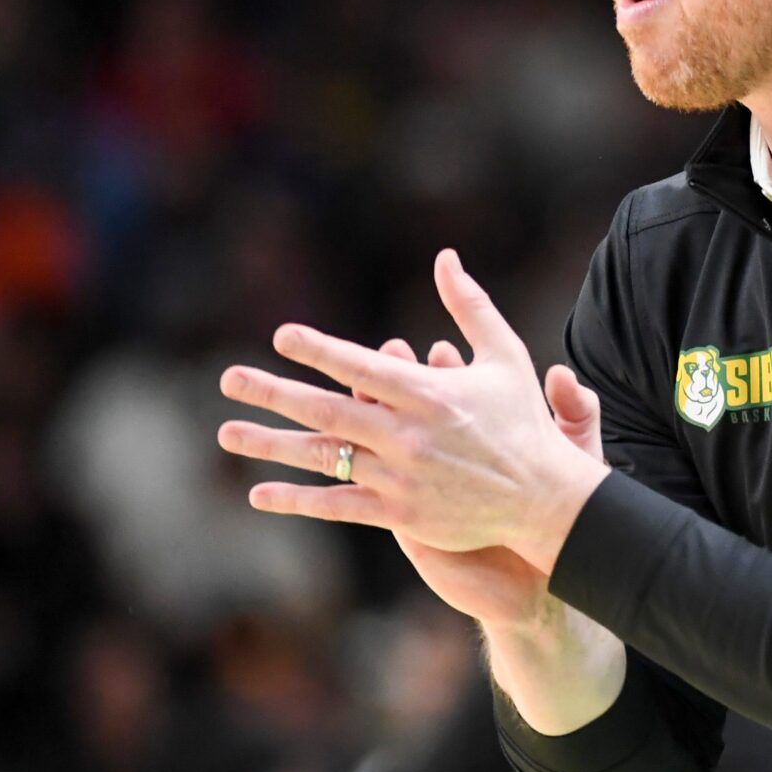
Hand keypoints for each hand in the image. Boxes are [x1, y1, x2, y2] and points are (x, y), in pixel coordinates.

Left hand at [217, 249, 609, 578]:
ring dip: (270, 444)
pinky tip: (260, 495)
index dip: (319, 350)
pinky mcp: (401, 514)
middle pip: (327, 409)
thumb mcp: (504, 355)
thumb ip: (470, 306)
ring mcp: (402, 476)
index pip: (361, 366)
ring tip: (227, 433)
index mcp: (430, 392)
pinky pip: (337, 505)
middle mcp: (408, 434)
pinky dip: (297, 501)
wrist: (545, 497)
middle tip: (231, 379)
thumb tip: (446, 257)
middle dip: (273, 392)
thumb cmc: (522, 421)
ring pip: (324, 456)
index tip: (282, 336)